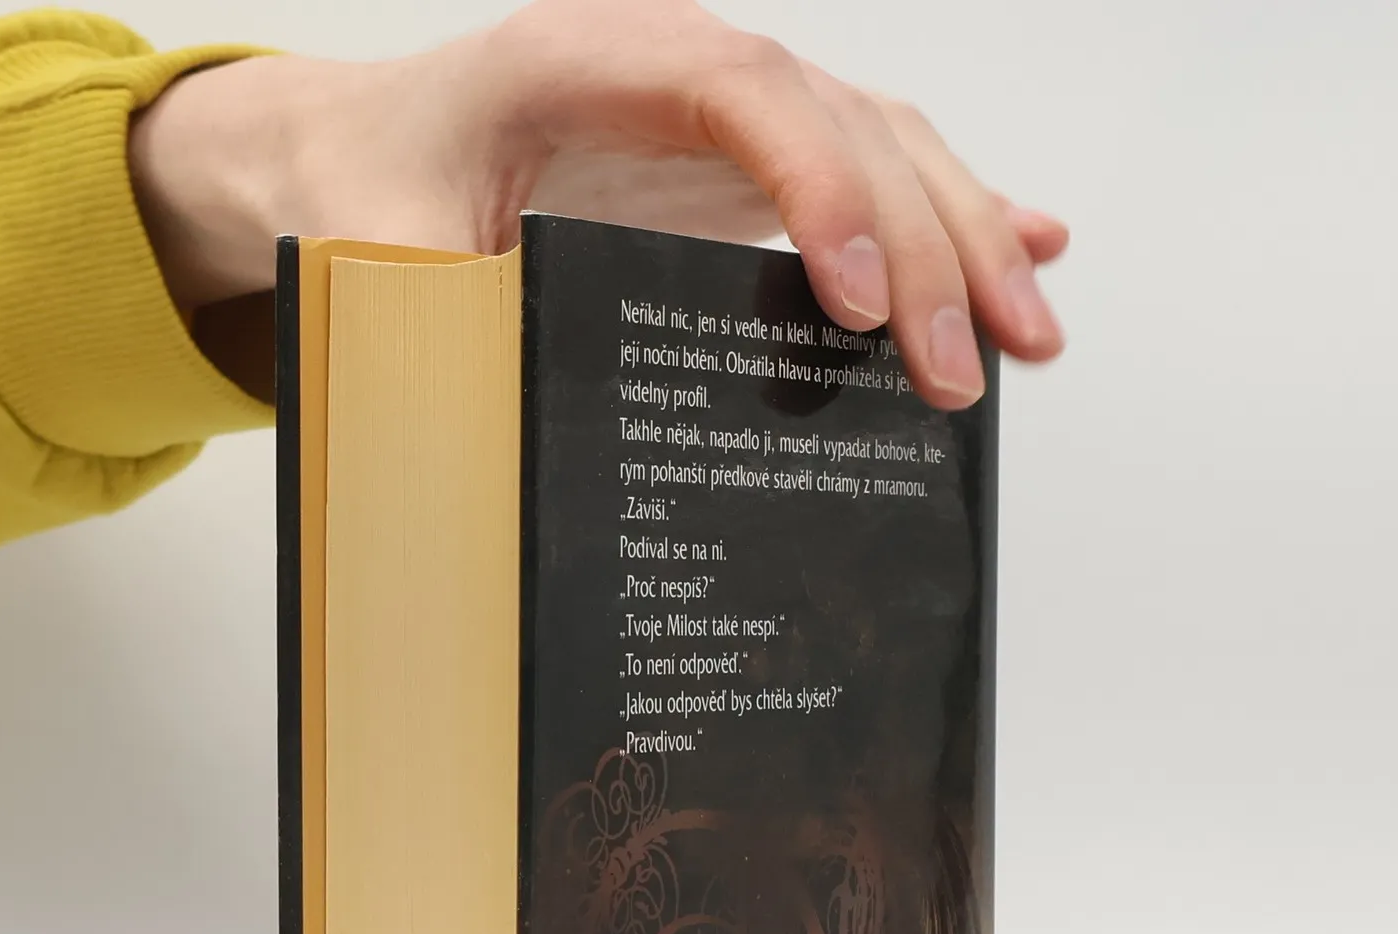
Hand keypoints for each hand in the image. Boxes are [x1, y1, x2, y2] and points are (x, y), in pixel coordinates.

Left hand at [129, 0, 1066, 408]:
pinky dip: (952, 213)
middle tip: (960, 369)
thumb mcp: (370, 243)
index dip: (818, 186)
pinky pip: (871, 169)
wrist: (365, 147)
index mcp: (590, 58)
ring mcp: (725, 111)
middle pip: (844, 124)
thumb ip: (424, 301)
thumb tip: (484, 411)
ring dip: (968, 234)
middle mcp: (682, 66)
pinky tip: (1031, 249)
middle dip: (924, 245)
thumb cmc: (371, 181)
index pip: (742, 90)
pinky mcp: (746, 162)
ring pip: (883, 143)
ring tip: (1026, 333)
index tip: (850, 304)